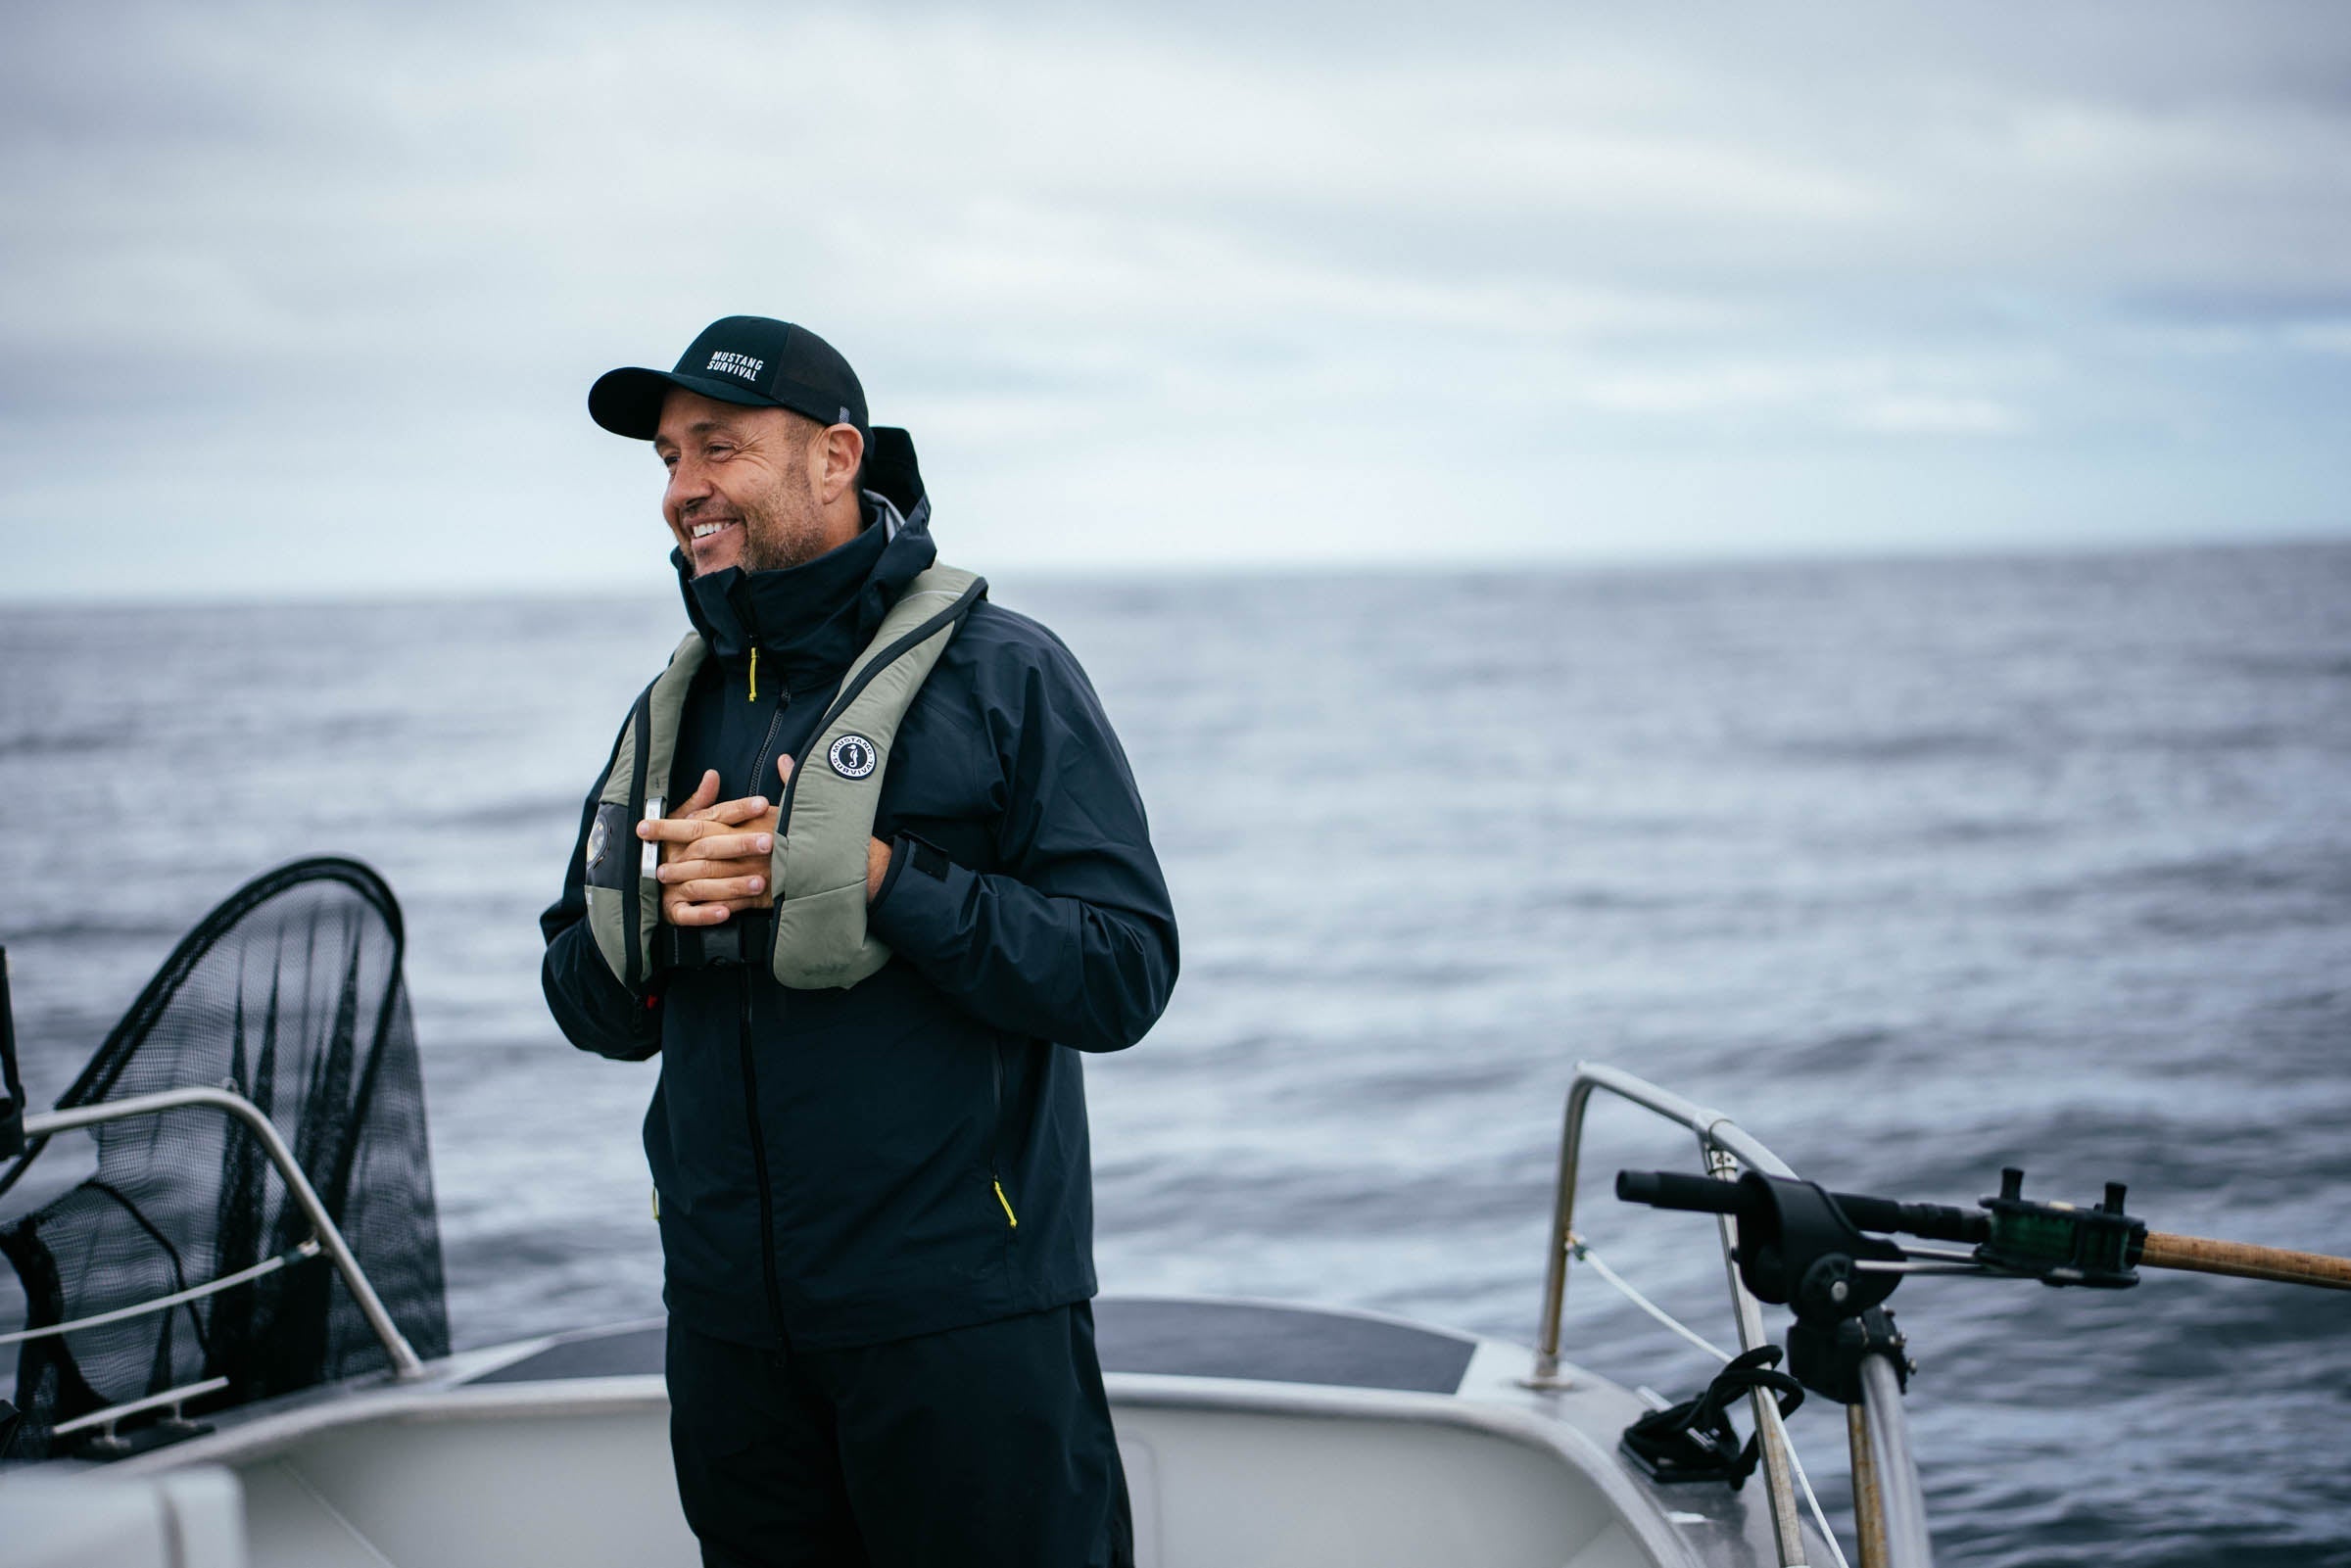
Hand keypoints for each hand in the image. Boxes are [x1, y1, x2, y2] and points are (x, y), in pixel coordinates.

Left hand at [636, 758, 900, 923]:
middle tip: (649, 856)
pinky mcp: (763, 898)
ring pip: (709, 876)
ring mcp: (754, 873)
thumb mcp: (809, 800)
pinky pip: (730, 902)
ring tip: (665, 880)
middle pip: (699, 847)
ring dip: (684, 878)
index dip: (672, 821)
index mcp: (754, 820)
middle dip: (671, 850)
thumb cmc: (830, 831)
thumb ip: (791, 780)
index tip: (647, 823)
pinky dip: (709, 904)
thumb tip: (783, 761)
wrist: (853, 867)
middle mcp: (749, 845)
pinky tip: (693, 906)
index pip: (703, 817)